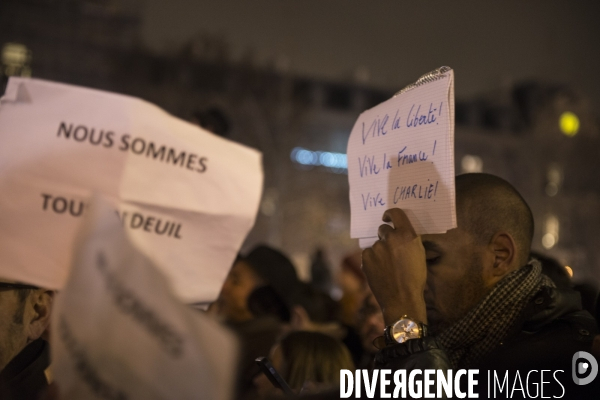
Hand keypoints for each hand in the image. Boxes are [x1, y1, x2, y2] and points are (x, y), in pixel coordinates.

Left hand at [361, 208, 426, 325]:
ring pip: (376, 244)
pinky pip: (368, 254)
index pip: (395, 213)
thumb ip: (408, 240)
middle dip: (386, 236)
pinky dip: (372, 260)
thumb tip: (399, 233)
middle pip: (383, 229)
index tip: (386, 217)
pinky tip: (380, 271)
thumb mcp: (419, 255)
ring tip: (387, 267)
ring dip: (380, 251)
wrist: (402, 299)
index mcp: (406, 235)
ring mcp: (376, 248)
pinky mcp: (366, 258)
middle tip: (391, 250)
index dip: (390, 214)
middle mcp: (390, 238)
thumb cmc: (415, 278)